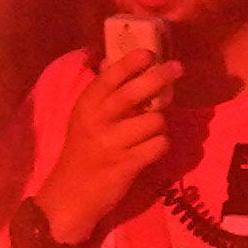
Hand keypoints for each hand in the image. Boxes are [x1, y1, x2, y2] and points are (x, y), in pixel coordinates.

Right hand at [25, 18, 182, 247]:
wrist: (71, 195)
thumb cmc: (81, 152)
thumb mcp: (83, 118)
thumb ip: (100, 91)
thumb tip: (110, 58)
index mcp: (86, 107)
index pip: (108, 78)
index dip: (129, 63)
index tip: (148, 52)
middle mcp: (97, 122)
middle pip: (132, 94)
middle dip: (158, 77)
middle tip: (176, 68)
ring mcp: (112, 145)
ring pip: (154, 121)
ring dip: (160, 124)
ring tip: (153, 129)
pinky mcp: (127, 166)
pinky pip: (158, 146)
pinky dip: (161, 145)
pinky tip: (153, 147)